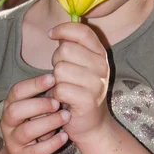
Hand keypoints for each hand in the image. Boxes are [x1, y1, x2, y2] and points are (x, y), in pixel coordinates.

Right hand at [0, 74, 69, 153]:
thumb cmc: (35, 127)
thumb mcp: (36, 111)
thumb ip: (45, 97)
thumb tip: (63, 76)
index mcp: (11, 106)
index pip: (17, 91)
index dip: (34, 84)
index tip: (53, 78)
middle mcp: (8, 123)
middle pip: (16, 110)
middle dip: (38, 104)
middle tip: (58, 102)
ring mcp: (13, 142)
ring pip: (26, 131)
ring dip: (48, 122)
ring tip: (66, 117)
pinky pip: (36, 151)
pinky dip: (52, 143)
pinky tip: (65, 136)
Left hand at [48, 22, 111, 144]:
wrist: (92, 124)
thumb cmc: (79, 90)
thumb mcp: (80, 65)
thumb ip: (71, 47)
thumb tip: (56, 32)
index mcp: (100, 53)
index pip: (82, 31)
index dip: (63, 29)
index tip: (51, 34)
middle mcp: (101, 66)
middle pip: (65, 50)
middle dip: (56, 61)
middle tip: (62, 74)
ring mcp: (96, 83)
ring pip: (60, 70)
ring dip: (56, 81)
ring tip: (64, 88)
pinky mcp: (88, 100)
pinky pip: (60, 89)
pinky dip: (56, 95)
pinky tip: (63, 100)